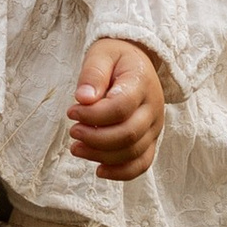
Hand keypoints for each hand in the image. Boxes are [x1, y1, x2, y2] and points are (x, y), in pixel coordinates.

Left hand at [67, 36, 165, 179]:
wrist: (137, 61)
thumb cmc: (116, 58)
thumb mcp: (101, 54)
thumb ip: (92, 74)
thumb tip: (83, 98)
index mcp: (141, 83)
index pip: (121, 107)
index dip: (94, 115)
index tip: (71, 111)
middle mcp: (153, 108)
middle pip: (128, 134)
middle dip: (95, 138)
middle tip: (72, 131)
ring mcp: (154, 127)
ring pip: (133, 152)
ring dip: (102, 155)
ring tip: (76, 148)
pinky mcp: (150, 140)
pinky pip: (142, 164)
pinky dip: (121, 172)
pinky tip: (99, 170)